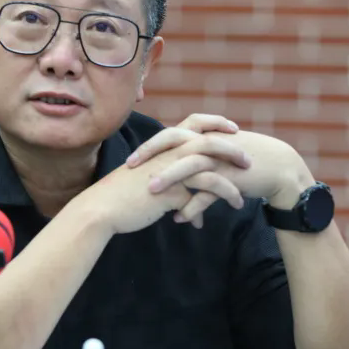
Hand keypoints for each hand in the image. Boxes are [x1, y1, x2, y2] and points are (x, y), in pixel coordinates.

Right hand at [87, 132, 249, 235]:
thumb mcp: (145, 179)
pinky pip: (198, 200)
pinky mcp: (169, 192)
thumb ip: (165, 180)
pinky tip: (201, 225)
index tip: (233, 130)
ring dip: (230, 188)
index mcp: (163, 146)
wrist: (100, 208)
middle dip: (233, 151)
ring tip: (241, 201)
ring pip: (210, 172)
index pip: (195, 124)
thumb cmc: (119, 195)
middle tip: (248, 161)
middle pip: (210, 143)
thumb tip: (180, 194)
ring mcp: (169, 172)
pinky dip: (203, 212)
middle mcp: (168, 154)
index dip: (216, 124)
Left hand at [130, 129, 313, 219]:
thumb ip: (192, 156)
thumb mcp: (215, 153)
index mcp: (202, 135)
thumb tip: (169, 167)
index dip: (148, 146)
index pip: (169, 135)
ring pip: (191, 165)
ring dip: (169, 178)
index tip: (128, 161)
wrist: (277, 167)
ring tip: (151, 192)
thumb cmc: (241, 160)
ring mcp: (220, 159)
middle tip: (130, 166)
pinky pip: (210, 192)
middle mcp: (208, 143)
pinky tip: (181, 219)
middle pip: (174, 141)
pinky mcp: (232, 177)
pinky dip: (194, 206)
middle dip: (151, 153)